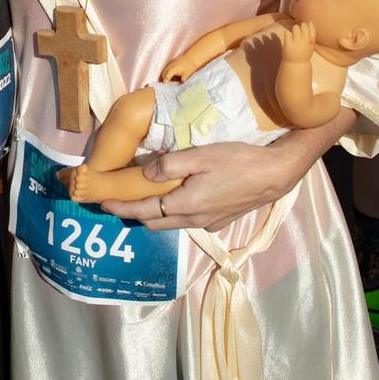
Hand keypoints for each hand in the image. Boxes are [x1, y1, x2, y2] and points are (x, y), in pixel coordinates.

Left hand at [100, 140, 306, 231]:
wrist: (274, 175)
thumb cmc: (238, 161)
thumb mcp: (200, 156)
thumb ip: (170, 165)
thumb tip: (147, 173)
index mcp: (186, 205)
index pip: (144, 211)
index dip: (122, 208)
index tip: (104, 204)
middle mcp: (194, 220)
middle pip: (155, 223)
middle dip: (134, 214)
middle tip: (119, 202)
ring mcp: (209, 223)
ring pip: (172, 223)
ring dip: (154, 214)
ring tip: (143, 199)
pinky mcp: (220, 220)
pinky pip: (188, 220)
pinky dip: (174, 212)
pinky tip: (176, 197)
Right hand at [159, 53, 194, 82]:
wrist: (192, 57)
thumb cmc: (190, 66)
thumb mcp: (187, 74)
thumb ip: (183, 79)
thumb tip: (181, 82)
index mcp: (174, 69)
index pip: (167, 75)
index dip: (165, 79)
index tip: (165, 83)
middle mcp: (171, 65)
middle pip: (164, 72)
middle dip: (164, 77)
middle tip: (165, 82)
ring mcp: (171, 62)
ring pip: (165, 69)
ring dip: (165, 74)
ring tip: (167, 78)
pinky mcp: (173, 61)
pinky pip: (167, 66)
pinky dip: (167, 70)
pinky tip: (170, 73)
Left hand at [282, 21, 314, 61]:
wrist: (296, 63)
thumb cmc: (304, 51)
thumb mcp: (311, 44)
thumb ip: (311, 34)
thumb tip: (310, 22)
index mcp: (311, 42)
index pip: (312, 29)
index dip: (309, 25)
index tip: (307, 25)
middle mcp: (305, 42)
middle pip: (303, 26)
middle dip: (300, 27)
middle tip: (298, 33)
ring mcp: (296, 43)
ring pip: (295, 27)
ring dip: (294, 29)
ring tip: (294, 36)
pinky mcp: (288, 45)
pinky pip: (287, 32)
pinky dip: (287, 34)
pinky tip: (288, 39)